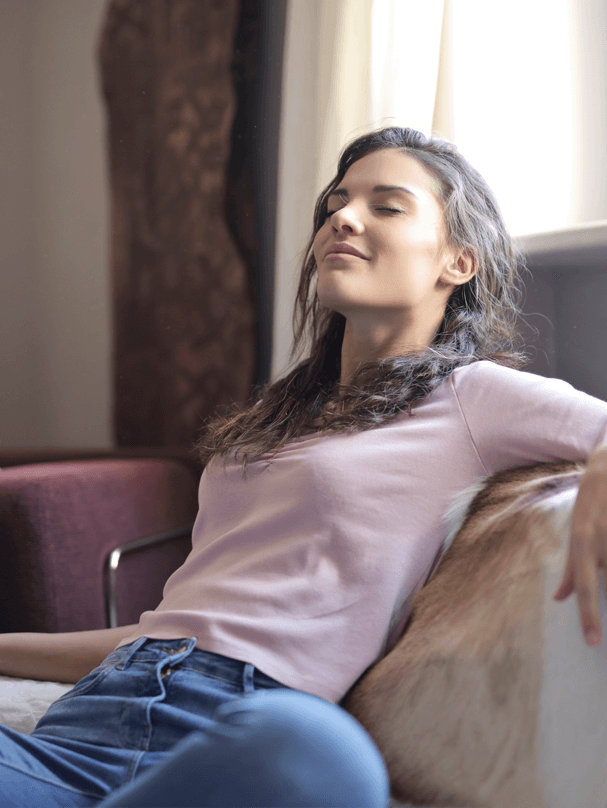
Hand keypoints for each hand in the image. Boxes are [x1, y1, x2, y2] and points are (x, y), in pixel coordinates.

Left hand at [553, 445, 606, 645]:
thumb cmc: (592, 505)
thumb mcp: (577, 533)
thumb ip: (571, 569)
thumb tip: (559, 600)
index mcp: (582, 542)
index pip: (585, 586)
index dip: (589, 617)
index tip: (593, 643)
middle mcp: (599, 538)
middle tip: (598, 573)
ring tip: (604, 529)